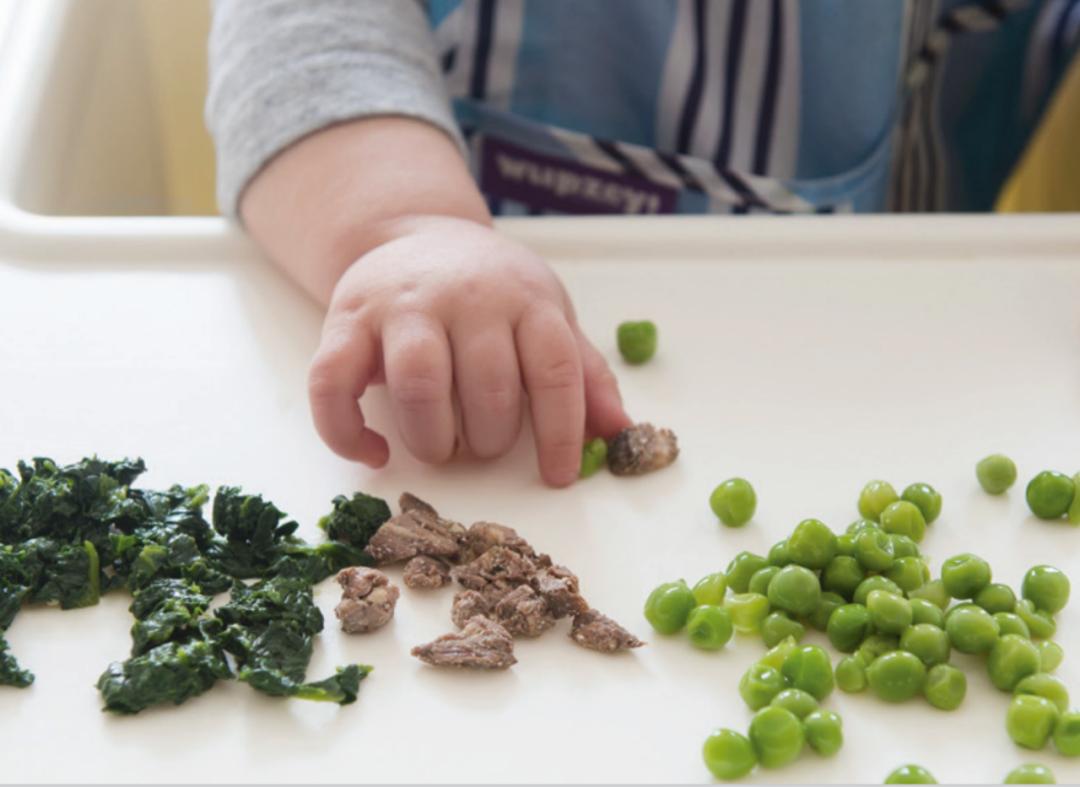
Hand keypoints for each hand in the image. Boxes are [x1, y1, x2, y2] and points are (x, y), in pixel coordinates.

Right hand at [308, 216, 630, 485]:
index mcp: (525, 298)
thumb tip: (620, 430)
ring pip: (419, 383)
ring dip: (433, 438)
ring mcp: (401, 306)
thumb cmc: (492, 291)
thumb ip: (583, 371)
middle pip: (487, 383)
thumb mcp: (547, 315)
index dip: (560, 431)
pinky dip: (347, 432)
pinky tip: (375, 452)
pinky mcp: (345, 321)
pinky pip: (332, 384)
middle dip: (491, 437)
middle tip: (485, 448)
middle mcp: (465, 297)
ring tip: (441, 448)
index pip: (554, 368)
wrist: (414, 234)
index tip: (558, 475)